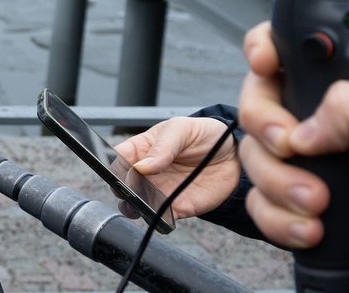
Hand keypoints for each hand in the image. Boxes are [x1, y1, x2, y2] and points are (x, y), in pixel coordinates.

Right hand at [114, 116, 240, 218]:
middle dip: (123, 189)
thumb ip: (163, 146)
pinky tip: (163, 213)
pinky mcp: (177, 208)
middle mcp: (146, 173)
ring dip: (135, 208)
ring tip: (144, 204)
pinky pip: (161, 218)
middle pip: (122, 185)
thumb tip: (142, 166)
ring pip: (136, 205)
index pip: (118, 159)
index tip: (125, 170)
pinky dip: (158, 219)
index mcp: (141, 149)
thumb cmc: (203, 135)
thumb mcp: (182, 130)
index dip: (116, 166)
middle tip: (135, 188)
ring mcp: (160, 191)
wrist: (232, 155)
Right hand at [236, 22, 348, 292]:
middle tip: (291, 149)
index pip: (299, 51)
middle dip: (268, 126)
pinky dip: (280, 218)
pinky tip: (316, 229)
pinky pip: (262, 202)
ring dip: (279, 183)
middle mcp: (333, 118)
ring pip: (257, 154)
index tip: (264, 66)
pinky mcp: (302, 203)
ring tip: (320, 205)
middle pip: (261, 100)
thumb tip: (303, 127)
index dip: (269, 51)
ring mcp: (316, 162)